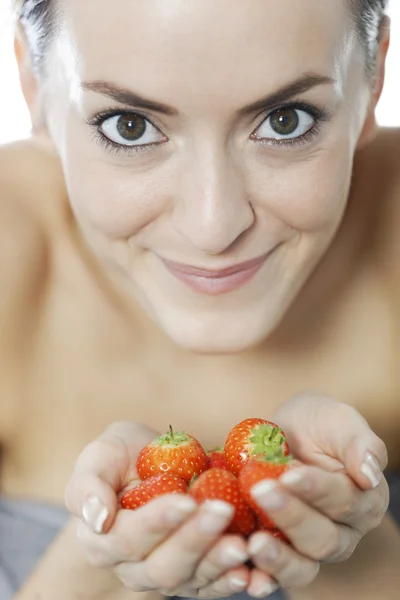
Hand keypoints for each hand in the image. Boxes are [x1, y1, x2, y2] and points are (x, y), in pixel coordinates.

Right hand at [65, 422, 253, 598]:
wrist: (148, 464)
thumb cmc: (121, 455)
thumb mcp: (99, 456)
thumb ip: (87, 485)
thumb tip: (95, 518)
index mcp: (103, 541)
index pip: (129, 539)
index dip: (158, 522)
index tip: (186, 500)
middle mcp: (132, 568)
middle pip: (163, 567)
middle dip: (194, 540)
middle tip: (222, 511)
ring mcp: (164, 575)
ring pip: (191, 580)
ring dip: (218, 564)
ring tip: (243, 544)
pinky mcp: (193, 575)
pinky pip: (211, 586)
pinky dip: (232, 581)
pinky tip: (254, 572)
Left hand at [244, 394, 388, 592]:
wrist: (286, 432)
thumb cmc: (317, 424)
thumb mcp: (338, 421)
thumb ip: (358, 443)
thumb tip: (369, 474)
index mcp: (364, 500)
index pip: (344, 501)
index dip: (316, 490)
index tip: (289, 473)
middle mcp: (343, 532)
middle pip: (323, 538)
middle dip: (291, 516)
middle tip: (260, 492)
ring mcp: (310, 548)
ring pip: (303, 567)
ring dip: (278, 558)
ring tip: (254, 543)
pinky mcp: (281, 553)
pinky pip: (274, 575)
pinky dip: (260, 577)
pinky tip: (243, 574)